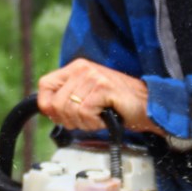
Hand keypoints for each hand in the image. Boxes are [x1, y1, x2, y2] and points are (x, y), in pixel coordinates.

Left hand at [37, 59, 160, 133]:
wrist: (147, 105)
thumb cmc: (118, 104)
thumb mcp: (87, 95)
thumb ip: (67, 98)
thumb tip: (47, 109)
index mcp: (76, 68)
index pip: (45, 85)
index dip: (47, 105)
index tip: (59, 116)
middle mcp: (82, 68)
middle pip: (56, 103)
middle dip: (69, 120)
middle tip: (86, 121)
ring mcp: (93, 76)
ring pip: (70, 110)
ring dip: (84, 122)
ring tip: (97, 118)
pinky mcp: (103, 87)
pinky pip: (84, 112)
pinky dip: (93, 122)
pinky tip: (104, 118)